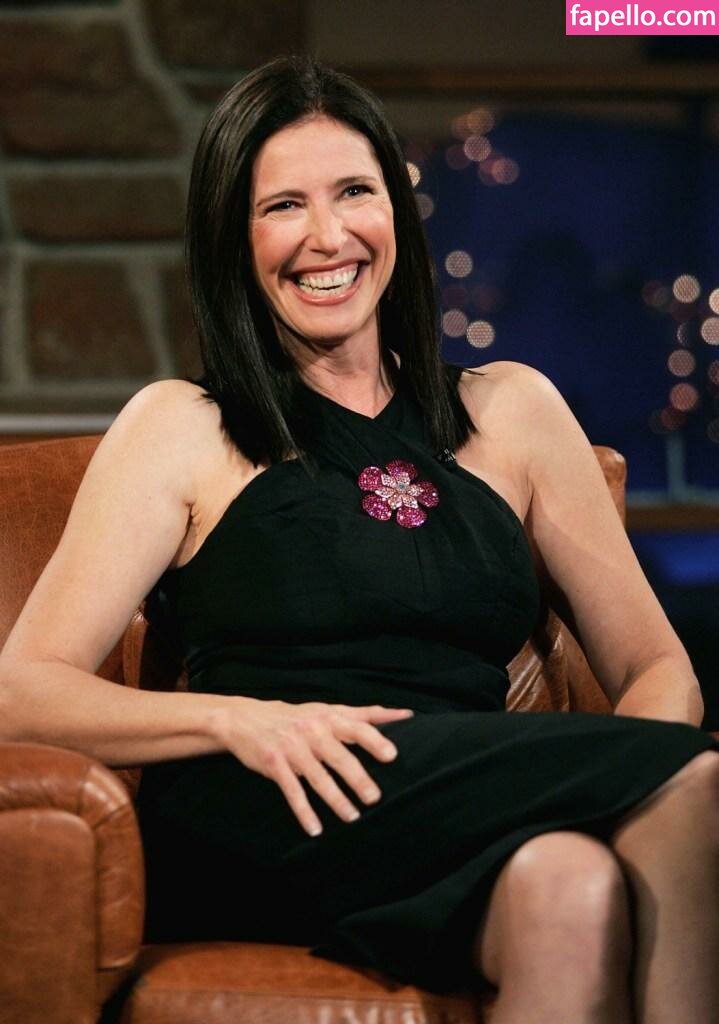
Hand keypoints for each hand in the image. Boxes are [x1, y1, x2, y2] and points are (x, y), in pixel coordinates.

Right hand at [214, 698, 412, 835]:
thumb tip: (403, 715)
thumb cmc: (297, 717)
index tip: (391, 756)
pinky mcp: (274, 764)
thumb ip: (365, 715)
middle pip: (339, 756)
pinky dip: (304, 811)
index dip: (374, 741)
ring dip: (335, 799)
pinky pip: (292, 791)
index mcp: (328, 718)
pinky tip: (315, 828)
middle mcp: (312, 731)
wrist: (246, 719)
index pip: (356, 728)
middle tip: (374, 797)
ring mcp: (292, 748)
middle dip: (357, 778)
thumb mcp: (328, 710)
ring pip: (318, 777)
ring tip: (352, 817)